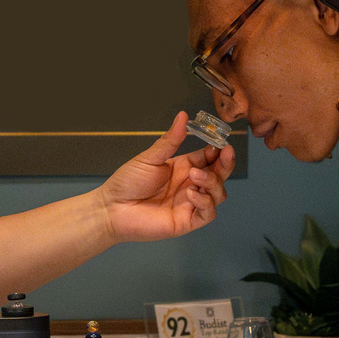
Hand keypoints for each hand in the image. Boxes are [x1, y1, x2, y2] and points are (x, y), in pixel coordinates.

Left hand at [96, 111, 235, 242]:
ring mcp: (190, 203)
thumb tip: (183, 116)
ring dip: (212, 183)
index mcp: (184, 167)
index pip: (209, 158)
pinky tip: (191, 194)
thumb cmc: (128, 182)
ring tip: (194, 176)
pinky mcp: (187, 221)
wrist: (112, 208)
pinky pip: (208, 213)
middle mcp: (190, 184)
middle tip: (225, 154)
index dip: (218, 152)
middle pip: (219, 175)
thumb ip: (170, 140)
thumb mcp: (150, 158)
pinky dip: (205, 203)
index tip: (221, 144)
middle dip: (226, 164)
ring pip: (218, 194)